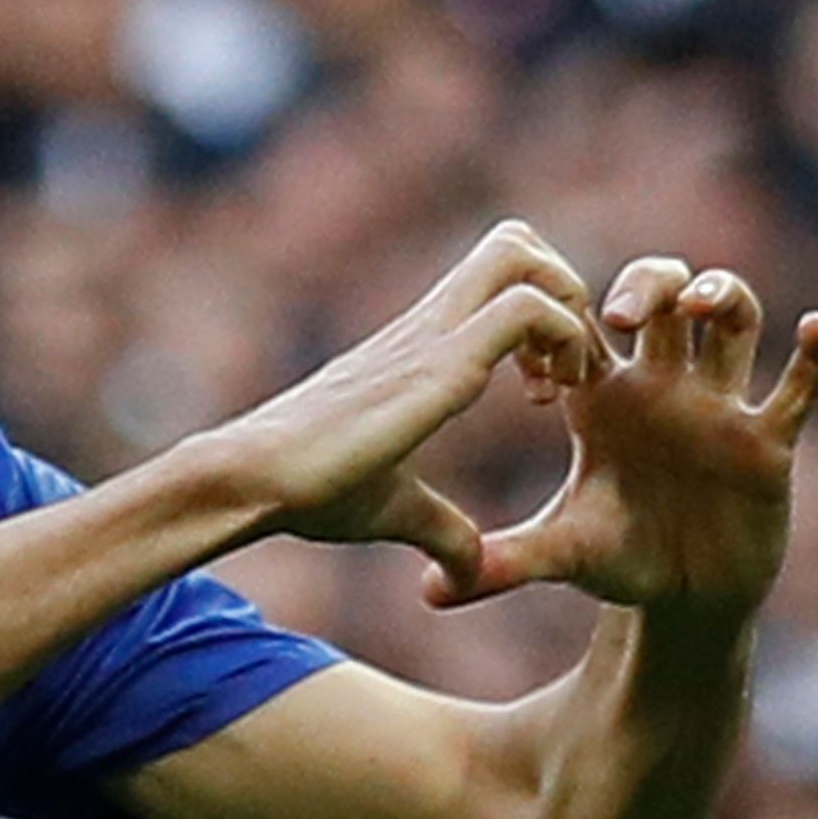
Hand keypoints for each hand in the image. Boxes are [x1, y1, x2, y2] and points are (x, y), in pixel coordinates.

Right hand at [205, 221, 600, 597]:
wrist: (253, 479)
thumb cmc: (308, 490)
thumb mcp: (393, 508)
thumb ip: (439, 530)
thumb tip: (463, 576)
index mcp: (420, 347)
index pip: (496, 278)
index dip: (543, 319)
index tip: (544, 393)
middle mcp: (430, 325)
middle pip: (516, 243)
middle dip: (563, 291)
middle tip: (559, 371)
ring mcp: (433, 335)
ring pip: (523, 256)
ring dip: (564, 310)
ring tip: (554, 387)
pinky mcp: (439, 363)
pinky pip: (525, 308)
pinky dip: (560, 338)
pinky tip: (545, 403)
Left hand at [427, 256, 817, 617]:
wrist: (682, 602)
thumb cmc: (617, 562)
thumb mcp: (563, 555)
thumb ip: (506, 562)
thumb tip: (428, 593)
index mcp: (605, 396)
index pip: (585, 323)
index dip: (568, 319)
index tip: (550, 366)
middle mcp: (664, 385)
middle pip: (663, 293)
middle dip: (649, 282)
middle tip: (625, 312)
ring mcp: (720, 407)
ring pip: (733, 318)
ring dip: (725, 295)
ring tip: (706, 305)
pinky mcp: (768, 442)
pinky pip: (798, 389)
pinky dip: (814, 359)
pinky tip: (815, 330)